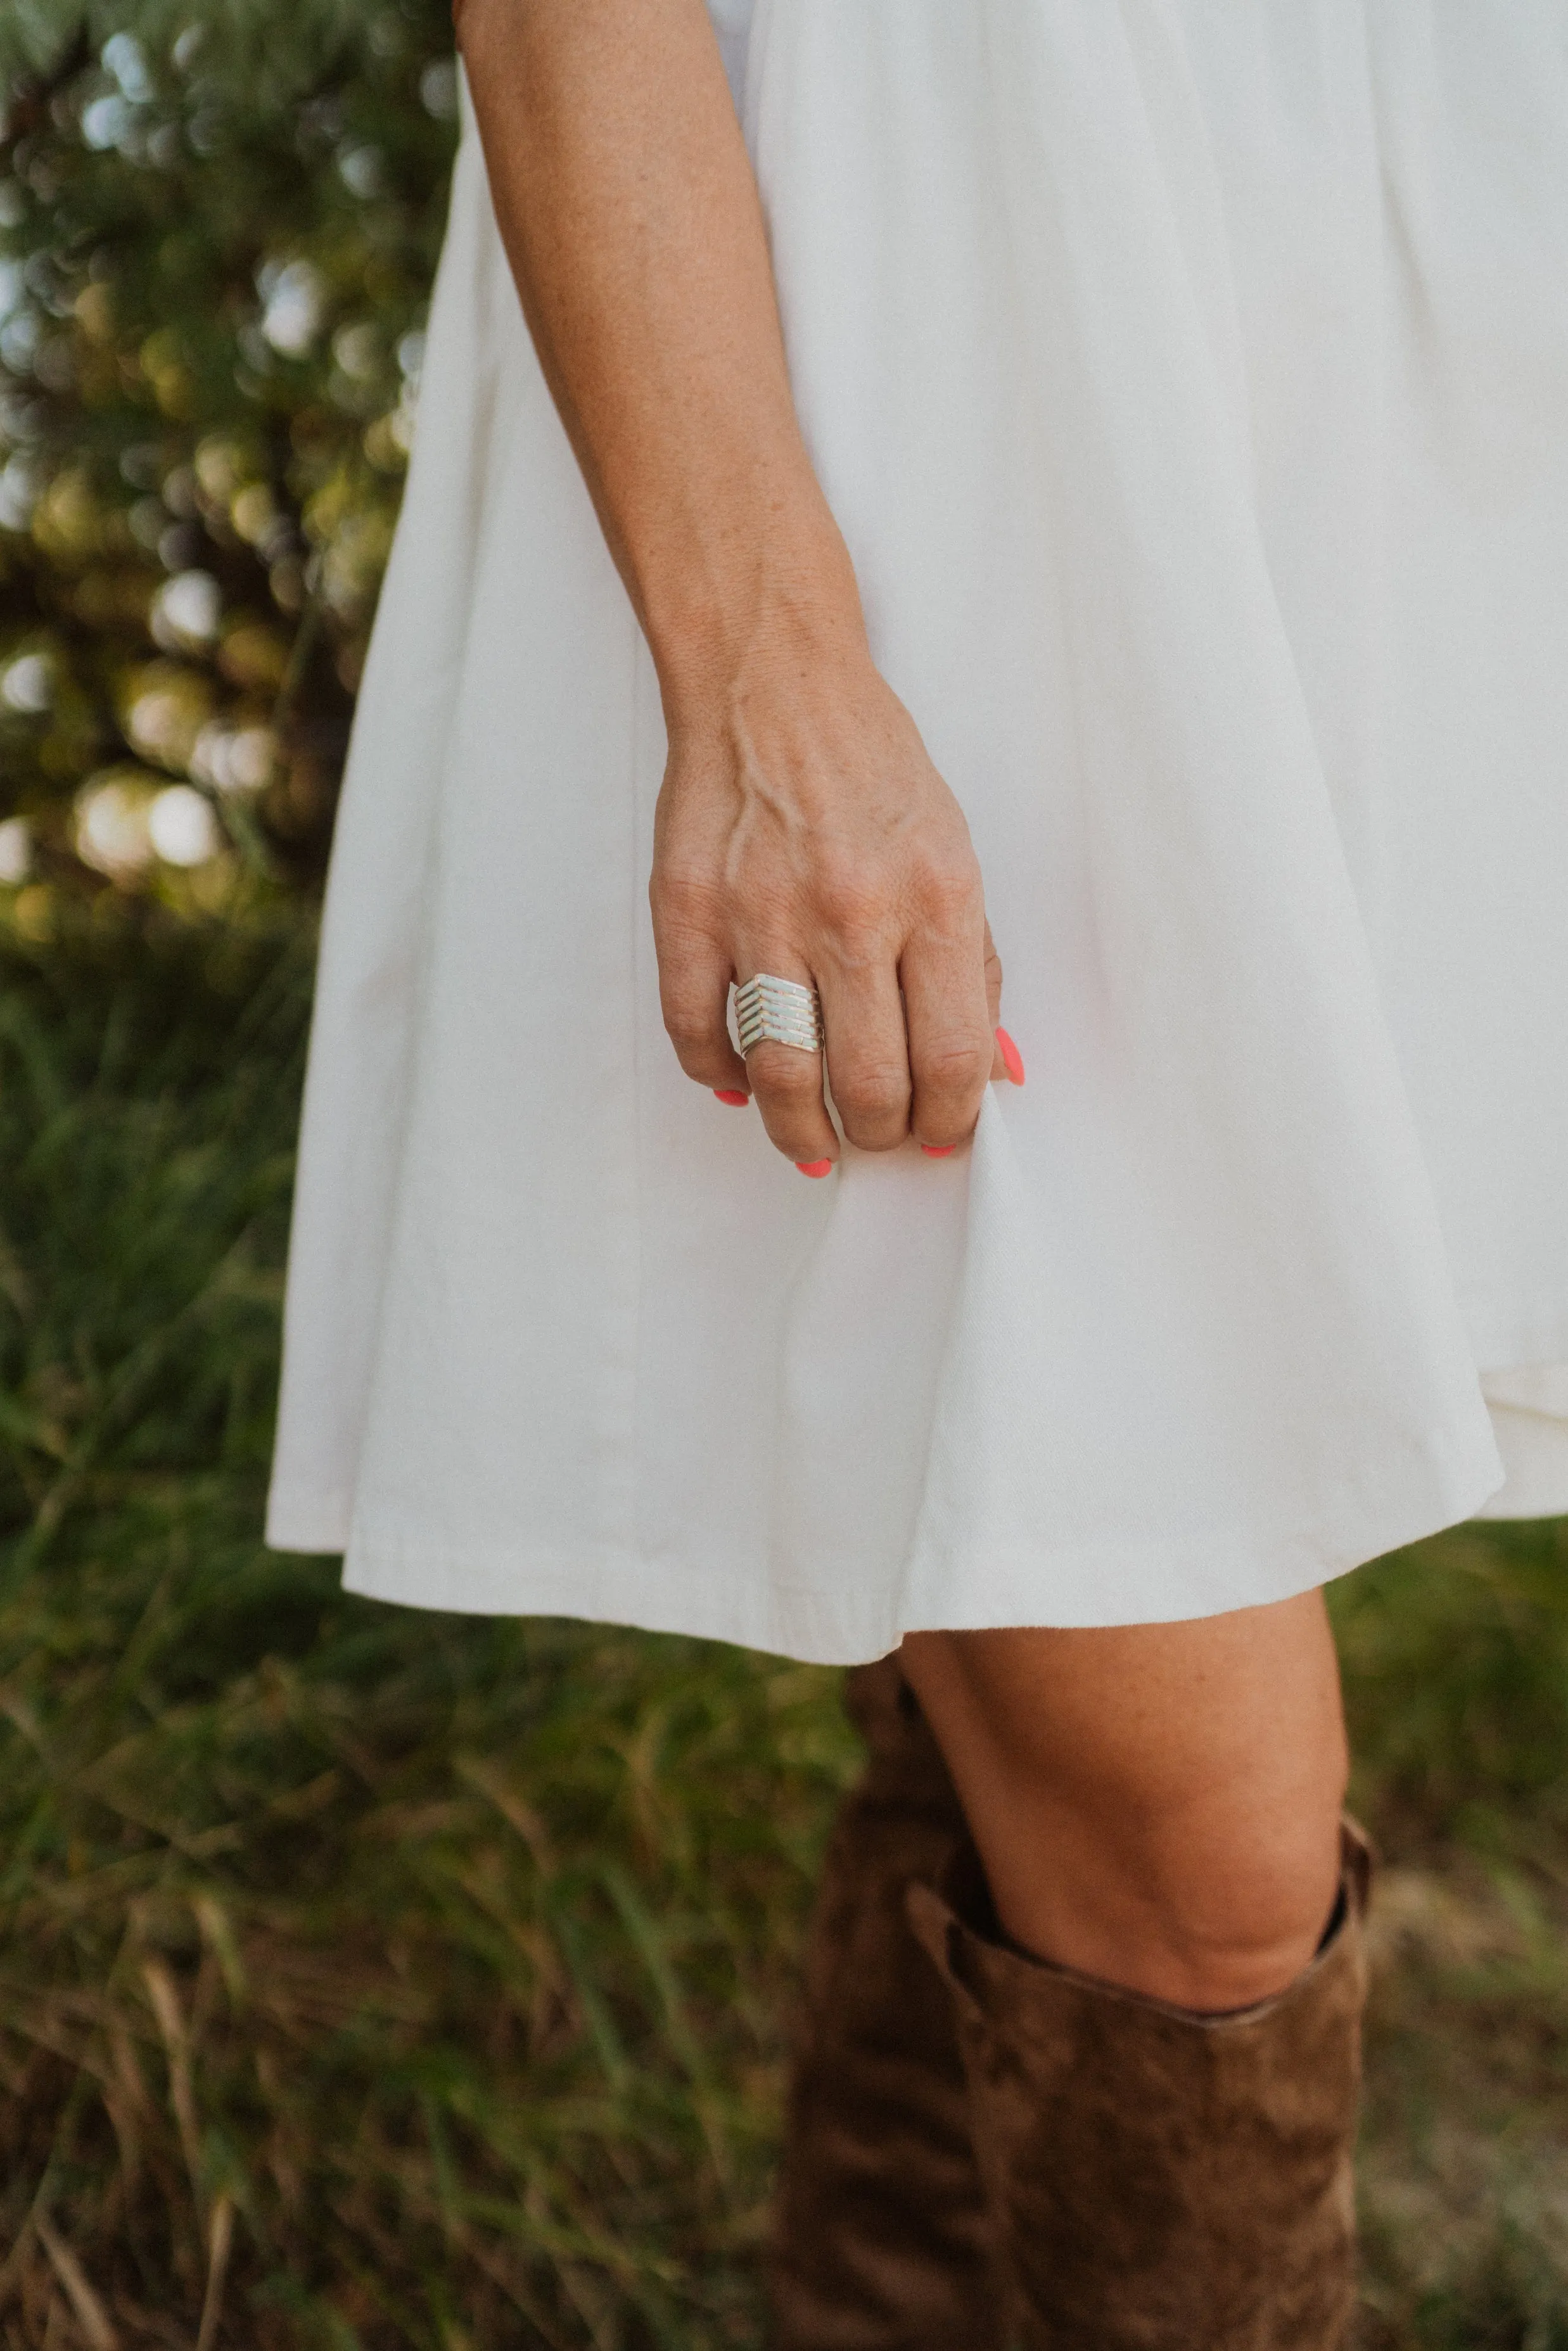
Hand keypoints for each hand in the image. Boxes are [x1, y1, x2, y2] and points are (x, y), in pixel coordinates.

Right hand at [650, 617, 1012, 1168]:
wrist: (773, 687)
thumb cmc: (869, 770)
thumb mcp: (954, 858)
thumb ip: (973, 971)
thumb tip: (992, 1072)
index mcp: (935, 897)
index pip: (954, 1056)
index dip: (952, 1118)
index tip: (944, 1131)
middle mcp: (852, 910)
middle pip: (870, 1083)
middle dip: (880, 1134)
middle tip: (880, 1133)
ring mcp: (762, 913)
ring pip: (781, 1076)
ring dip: (802, 1129)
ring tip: (815, 1139)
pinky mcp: (689, 911)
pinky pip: (699, 1033)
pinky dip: (722, 1075)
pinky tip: (746, 1079)